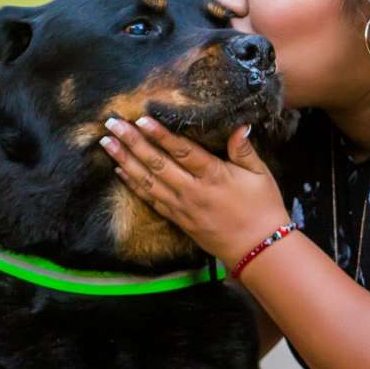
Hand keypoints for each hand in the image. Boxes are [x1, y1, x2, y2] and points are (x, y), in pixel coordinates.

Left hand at [100, 115, 289, 270]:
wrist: (258, 249)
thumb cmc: (263, 208)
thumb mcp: (260, 174)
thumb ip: (244, 149)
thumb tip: (238, 125)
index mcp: (213, 176)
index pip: (182, 151)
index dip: (160, 134)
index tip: (141, 119)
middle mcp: (192, 191)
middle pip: (157, 163)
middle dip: (132, 142)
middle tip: (112, 125)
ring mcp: (182, 207)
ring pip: (147, 181)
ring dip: (125, 161)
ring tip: (107, 144)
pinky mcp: (178, 219)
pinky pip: (151, 200)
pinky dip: (134, 185)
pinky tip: (120, 171)